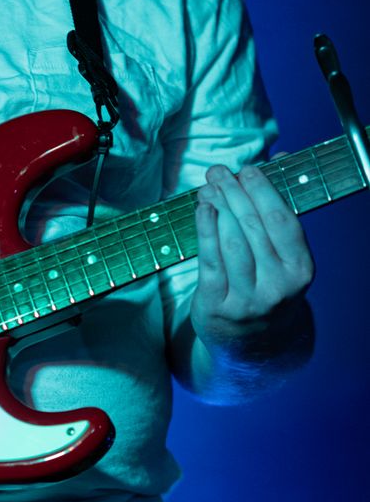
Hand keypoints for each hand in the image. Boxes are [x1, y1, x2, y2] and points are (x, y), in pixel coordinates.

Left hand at [190, 163, 314, 352]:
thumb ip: (280, 207)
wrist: (255, 345)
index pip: (282, 222)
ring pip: (231, 243)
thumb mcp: (284, 254)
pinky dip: (204, 230)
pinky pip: (209, 261)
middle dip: (234, 193)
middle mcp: (278, 288)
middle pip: (253, 228)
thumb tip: (283, 156)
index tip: (248, 169)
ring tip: (208, 187)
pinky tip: (201, 209)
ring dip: (217, 208)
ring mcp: (247, 301)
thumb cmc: (269, 284)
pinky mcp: (218, 307)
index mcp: (301, 270)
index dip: (264, 191)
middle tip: (218, 171)